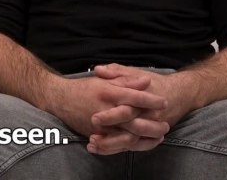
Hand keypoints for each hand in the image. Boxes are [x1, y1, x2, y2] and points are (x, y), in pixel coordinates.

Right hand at [46, 72, 167, 150]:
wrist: (60, 99)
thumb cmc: (84, 87)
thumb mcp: (105, 80)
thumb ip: (126, 80)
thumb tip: (146, 81)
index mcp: (110, 93)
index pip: (136, 97)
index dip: (152, 100)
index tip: (164, 101)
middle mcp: (107, 111)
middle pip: (135, 121)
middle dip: (153, 124)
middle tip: (166, 124)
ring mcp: (102, 126)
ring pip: (129, 136)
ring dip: (146, 138)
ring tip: (159, 136)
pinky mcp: (97, 135)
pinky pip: (117, 145)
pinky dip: (132, 146)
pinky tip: (142, 143)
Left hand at [86, 64, 196, 154]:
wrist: (180, 94)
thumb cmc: (154, 83)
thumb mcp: (135, 72)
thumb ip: (116, 71)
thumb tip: (97, 70)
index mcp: (141, 98)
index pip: (126, 109)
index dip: (110, 116)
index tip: (93, 117)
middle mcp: (146, 115)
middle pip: (129, 130)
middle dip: (109, 135)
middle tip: (91, 136)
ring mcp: (149, 128)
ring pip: (131, 142)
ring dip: (111, 146)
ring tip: (92, 145)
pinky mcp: (149, 136)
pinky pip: (134, 147)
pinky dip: (118, 150)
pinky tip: (101, 150)